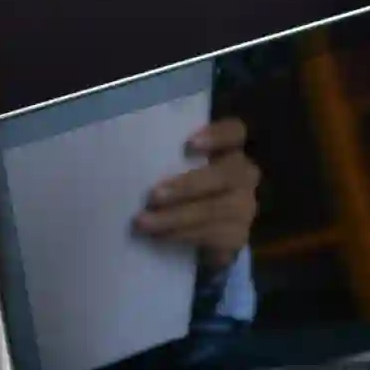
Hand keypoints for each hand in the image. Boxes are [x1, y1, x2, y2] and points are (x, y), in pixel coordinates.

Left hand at [134, 119, 259, 271]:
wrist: (195, 234)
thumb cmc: (175, 190)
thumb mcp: (172, 169)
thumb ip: (163, 160)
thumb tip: (125, 158)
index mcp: (227, 149)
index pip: (235, 132)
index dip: (218, 136)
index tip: (189, 144)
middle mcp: (243, 175)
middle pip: (228, 174)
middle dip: (188, 186)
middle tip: (153, 196)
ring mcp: (245, 206)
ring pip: (217, 210)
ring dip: (176, 217)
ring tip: (144, 223)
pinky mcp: (238, 236)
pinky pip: (214, 236)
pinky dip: (183, 236)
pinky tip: (160, 237)